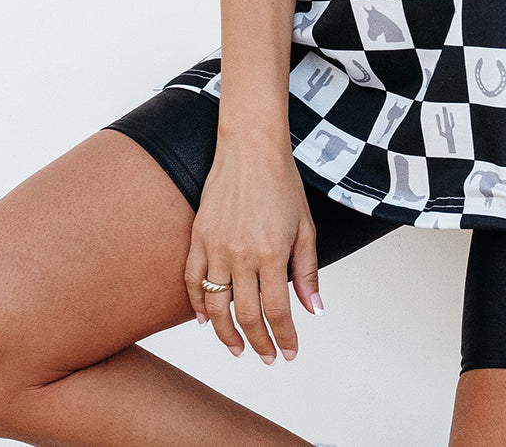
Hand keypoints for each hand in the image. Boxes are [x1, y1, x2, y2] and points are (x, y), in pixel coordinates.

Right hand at [184, 143, 321, 363]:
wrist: (251, 148)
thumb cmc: (282, 183)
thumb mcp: (306, 227)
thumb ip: (308, 271)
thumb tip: (313, 310)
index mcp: (272, 253)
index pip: (278, 311)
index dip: (284, 337)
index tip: (289, 353)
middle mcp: (241, 255)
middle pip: (246, 315)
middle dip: (258, 343)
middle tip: (265, 357)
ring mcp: (216, 246)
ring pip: (215, 306)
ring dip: (226, 334)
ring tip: (237, 349)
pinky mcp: (198, 237)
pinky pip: (191, 281)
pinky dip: (196, 305)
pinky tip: (205, 321)